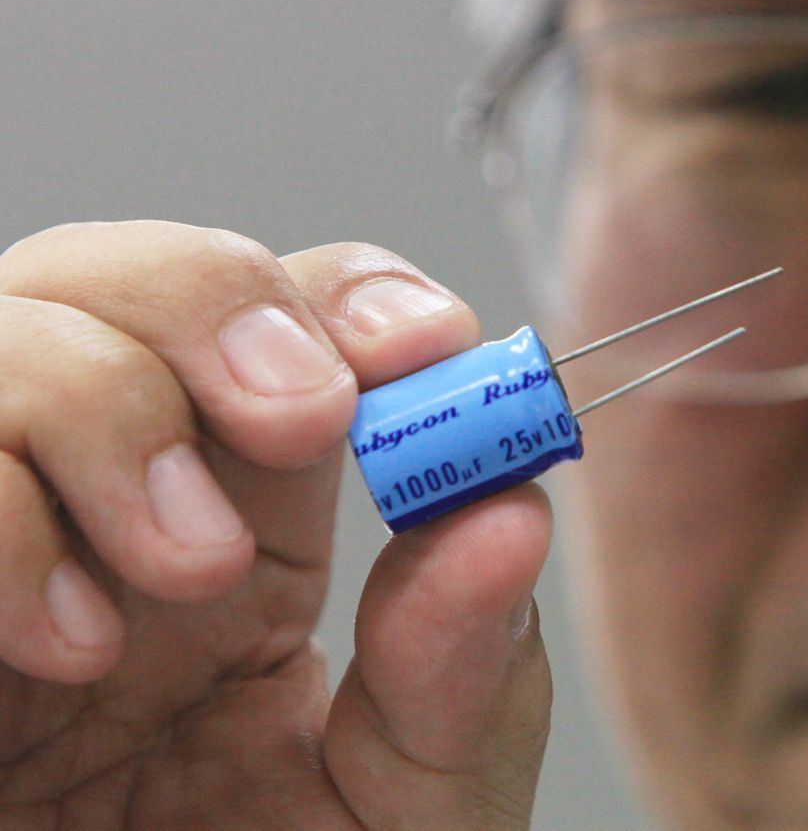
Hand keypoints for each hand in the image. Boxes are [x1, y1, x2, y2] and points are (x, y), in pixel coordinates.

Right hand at [0, 221, 551, 829]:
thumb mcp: (412, 804)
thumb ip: (469, 673)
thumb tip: (514, 512)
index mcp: (262, 513)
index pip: (301, 316)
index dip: (358, 298)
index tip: (426, 346)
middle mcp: (128, 495)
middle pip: (143, 273)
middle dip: (219, 308)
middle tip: (303, 420)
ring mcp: (12, 532)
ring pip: (18, 329)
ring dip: (109, 411)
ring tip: (188, 574)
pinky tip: (69, 641)